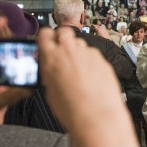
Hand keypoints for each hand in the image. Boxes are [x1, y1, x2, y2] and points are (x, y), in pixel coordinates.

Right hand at [38, 26, 137, 146]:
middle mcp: (69, 51)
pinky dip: (91, 61)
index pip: (45, 33)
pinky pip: (93, 54)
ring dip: (78, 51)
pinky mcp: (102, 59)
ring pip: (80, 43)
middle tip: (63, 51)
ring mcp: (88, 53)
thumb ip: (50, 73)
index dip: (46, 36)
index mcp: (51, 58)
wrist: (96, 115)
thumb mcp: (50, 90)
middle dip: (63, 38)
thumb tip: (52, 69)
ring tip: (79, 68)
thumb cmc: (71, 108)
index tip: (48, 41)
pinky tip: (92, 75)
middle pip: (65, 32)